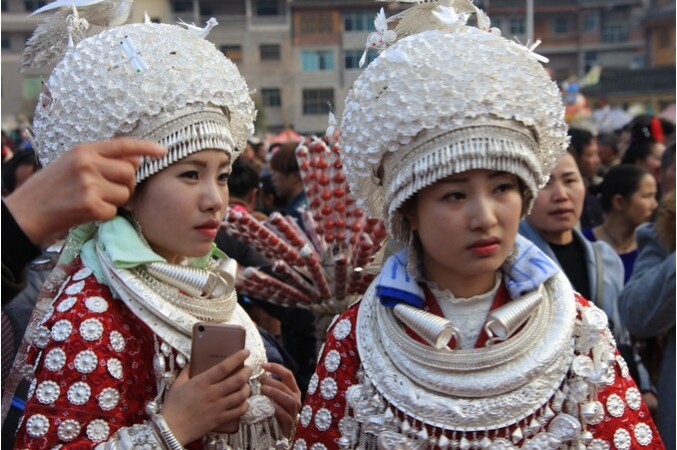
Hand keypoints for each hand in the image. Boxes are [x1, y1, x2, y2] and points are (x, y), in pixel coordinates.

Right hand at [4, 138, 165, 246]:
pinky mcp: (90, 205)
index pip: (122, 145)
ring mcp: (89, 184)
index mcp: (83, 150)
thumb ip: (101, 161)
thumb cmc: (48, 190)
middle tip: (108, 193)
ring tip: (91, 202)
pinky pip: (114, 212)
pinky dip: (105, 216)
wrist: (23, 214)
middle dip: (125, 186)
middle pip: (130, 173)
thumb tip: (136, 161)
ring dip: (114, 202)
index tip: (163, 151)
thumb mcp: (71, 165)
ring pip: (125, 194)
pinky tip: (86, 213)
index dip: (146, 148)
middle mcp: (87, 163)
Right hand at [161, 349, 252, 444]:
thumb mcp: (178, 383)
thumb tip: (195, 359)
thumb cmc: (173, 406)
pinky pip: (239, 411)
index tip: (246, 351)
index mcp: (202, 382)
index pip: (224, 367)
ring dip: (247, 388)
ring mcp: (218, 407)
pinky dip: (245, 404)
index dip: (237, 357)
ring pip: (241, 395)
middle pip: (238, 380)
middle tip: (248, 368)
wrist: (171, 429)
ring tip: (246, 384)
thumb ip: (188, 370)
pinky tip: (243, 401)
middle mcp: (212, 394)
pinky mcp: (220, 419)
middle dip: (247, 371)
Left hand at [260, 362, 301, 436]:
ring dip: (275, 393)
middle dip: (272, 381)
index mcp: (293, 390)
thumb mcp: (274, 396)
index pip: (288, 375)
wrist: (279, 432)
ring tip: (262, 389)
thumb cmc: (275, 410)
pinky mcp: (289, 423)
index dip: (276, 368)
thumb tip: (260, 373)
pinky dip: (277, 409)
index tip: (263, 365)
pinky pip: (285, 415)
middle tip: (260, 379)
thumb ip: (271, 386)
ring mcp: (294, 412)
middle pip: (286, 387)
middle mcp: (296, 399)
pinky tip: (269, 405)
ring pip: (288, 400)